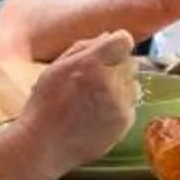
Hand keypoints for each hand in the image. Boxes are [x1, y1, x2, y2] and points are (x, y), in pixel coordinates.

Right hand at [11, 29, 137, 176]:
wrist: (44, 144)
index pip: (123, 41)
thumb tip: (108, 35)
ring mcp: (119, 103)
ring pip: (134, 83)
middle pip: (130, 61)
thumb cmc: (45, 105)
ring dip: (121, 86)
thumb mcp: (55, 69)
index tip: (109, 51)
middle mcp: (108, 81)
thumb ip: (82, 48)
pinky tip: (99, 113)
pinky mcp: (125, 121)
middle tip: (96, 79)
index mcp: (89, 64)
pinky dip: (120, 105)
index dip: (117, 44)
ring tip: (96, 98)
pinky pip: (132, 104)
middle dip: (117, 66)